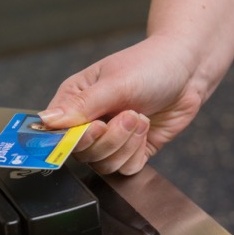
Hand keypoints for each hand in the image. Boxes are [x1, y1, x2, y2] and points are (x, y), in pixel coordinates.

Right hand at [39, 34, 207, 174]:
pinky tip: (146, 130)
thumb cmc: (150, 65)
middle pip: (82, 154)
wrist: (188, 71)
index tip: (96, 127)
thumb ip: (81, 105)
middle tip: (129, 115)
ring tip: (140, 118)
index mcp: (74, 100)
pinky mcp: (131, 150)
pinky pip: (125, 169)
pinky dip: (137, 153)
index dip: (73, 138)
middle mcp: (88, 122)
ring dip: (126, 144)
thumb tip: (45, 121)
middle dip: (109, 139)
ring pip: (103, 164)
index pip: (56, 133)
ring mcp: (110, 138)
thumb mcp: (115, 83)